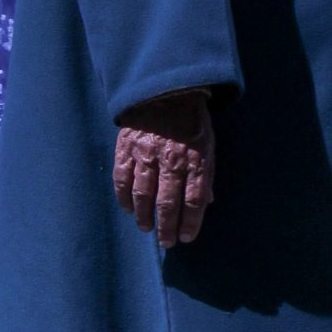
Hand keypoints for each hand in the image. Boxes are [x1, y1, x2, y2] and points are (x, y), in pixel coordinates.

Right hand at [113, 90, 215, 249]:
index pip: (194, 200)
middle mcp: (171, 159)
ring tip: (147, 228)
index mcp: (196, 158)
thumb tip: (207, 202)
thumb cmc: (191, 120)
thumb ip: (206, 174)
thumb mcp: (209, 144)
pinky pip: (122, 179)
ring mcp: (146, 153)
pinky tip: (129, 209)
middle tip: (166, 242)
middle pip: (168, 203)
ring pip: (143, 195)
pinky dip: (125, 199)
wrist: (165, 89)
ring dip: (144, 217)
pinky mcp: (127, 148)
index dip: (190, 223)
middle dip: (167, 228)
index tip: (186, 238)